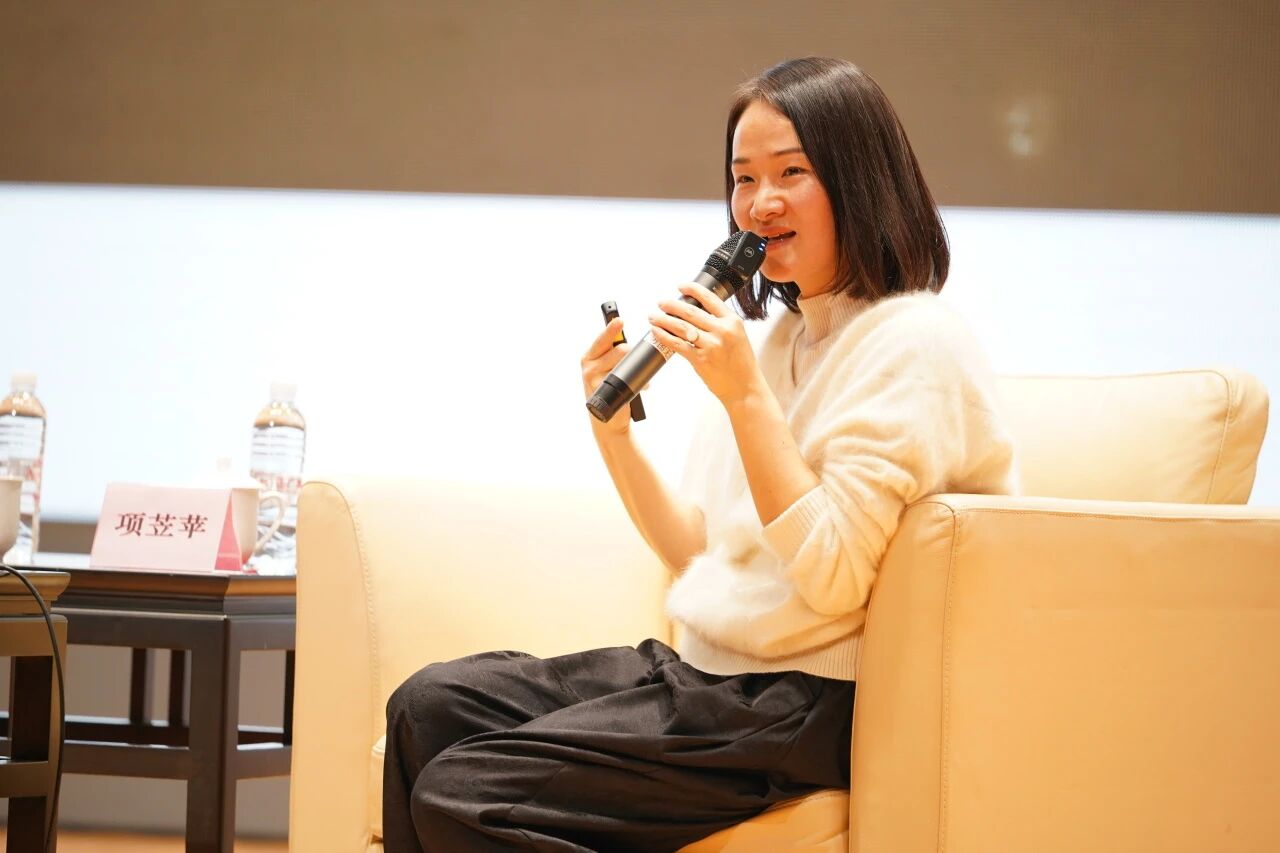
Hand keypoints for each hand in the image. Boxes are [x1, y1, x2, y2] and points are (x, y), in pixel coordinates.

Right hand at [581, 317, 632, 436]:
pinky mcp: (602, 391)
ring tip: (643, 379)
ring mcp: (593, 378)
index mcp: (590, 356)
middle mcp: (588, 365)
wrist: (608, 420)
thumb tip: (631, 344)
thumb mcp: (608, 370)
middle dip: (633, 353)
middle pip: (619, 350)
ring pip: (623, 364)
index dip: (611, 329)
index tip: (620, 320)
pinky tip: (642, 387)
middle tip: (639, 360)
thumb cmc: (611, 390)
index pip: (602, 339)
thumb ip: (614, 355)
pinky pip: (627, 381)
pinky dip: (639, 383)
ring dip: (638, 370)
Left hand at [648, 282, 763, 405]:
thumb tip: (697, 315)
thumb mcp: (738, 337)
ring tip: (654, 317)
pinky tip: (657, 332)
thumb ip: (721, 324)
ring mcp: (711, 345)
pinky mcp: (701, 360)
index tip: (681, 287)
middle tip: (661, 303)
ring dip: (664, 320)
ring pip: (681, 326)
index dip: (692, 290)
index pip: (710, 298)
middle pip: (691, 311)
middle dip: (671, 305)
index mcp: (732, 321)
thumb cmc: (741, 365)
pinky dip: (664, 336)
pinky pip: (677, 344)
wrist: (745, 388)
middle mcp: (722, 330)